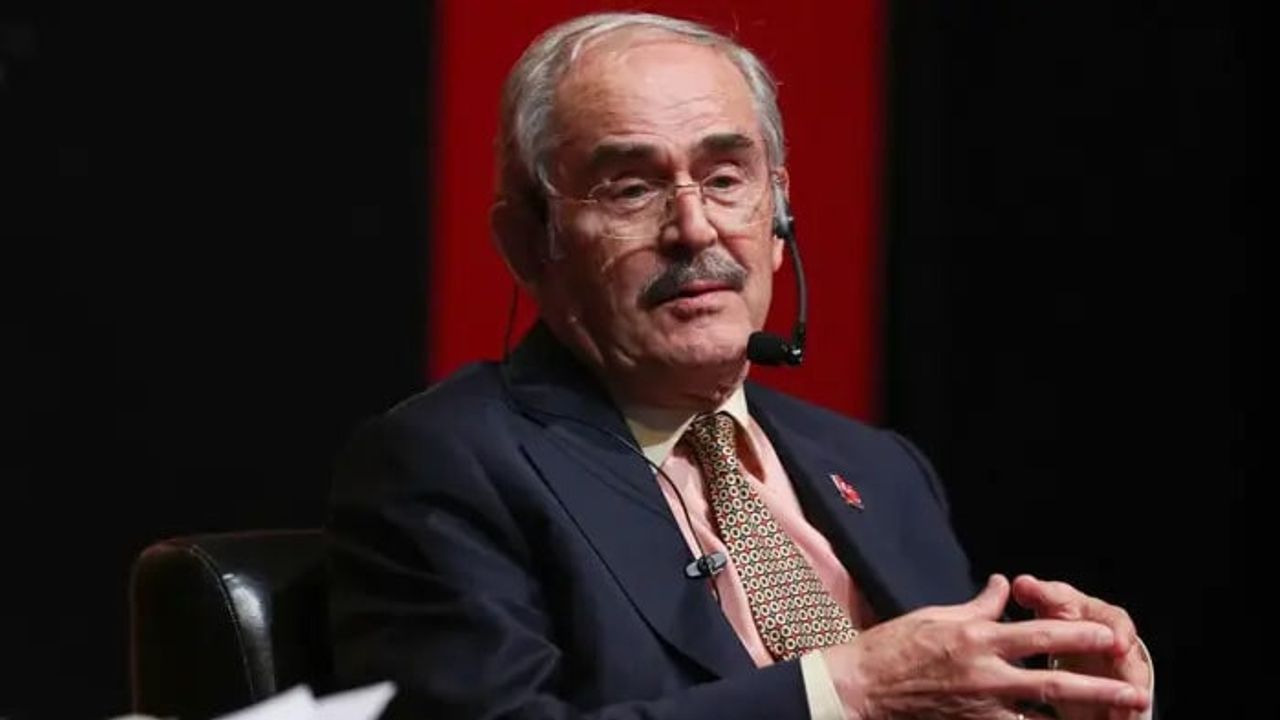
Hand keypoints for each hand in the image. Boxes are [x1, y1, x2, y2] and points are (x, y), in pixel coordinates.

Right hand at [823, 575, 1150, 719]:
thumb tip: (1004, 585)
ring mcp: (979, 707)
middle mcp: (984, 674)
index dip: (1078, 634)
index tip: (1109, 634)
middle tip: (1134, 692)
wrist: (860, 688)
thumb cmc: (893, 646)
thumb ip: (977, 606)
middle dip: (1097, 688)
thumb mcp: (935, 615)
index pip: (1038, 635)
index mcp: (976, 638)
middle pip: (1053, 684)